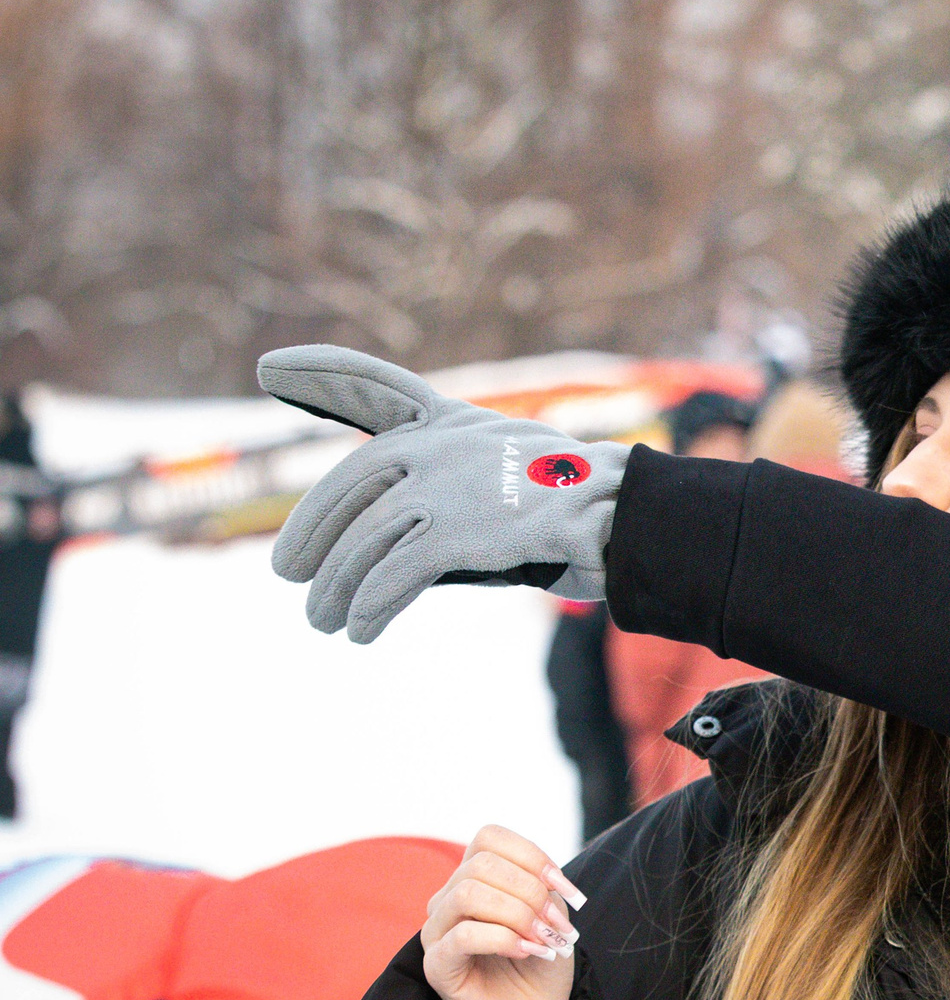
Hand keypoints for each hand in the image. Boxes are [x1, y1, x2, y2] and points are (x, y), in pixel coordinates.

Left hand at [259, 345, 627, 642]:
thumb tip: (402, 540)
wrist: (629, 519)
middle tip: (290, 573)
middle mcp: (439, 443)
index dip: (322, 372)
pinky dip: (370, 607)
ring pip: (362, 541)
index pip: (375, 384)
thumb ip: (456, 489)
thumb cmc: (581, 508)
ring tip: (324, 621)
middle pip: (348, 487)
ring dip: (336, 588)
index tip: (271, 367)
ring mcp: (445, 484)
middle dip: (310, 531)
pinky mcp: (456, 530)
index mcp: (452, 421)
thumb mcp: (512, 475)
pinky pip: (392, 575)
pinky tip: (361, 631)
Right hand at [421, 825, 583, 999]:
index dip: (532, 856)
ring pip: (468, 894)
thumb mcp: (551, 915)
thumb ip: (541, 888)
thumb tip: (542, 878)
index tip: (567, 890)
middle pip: (480, 865)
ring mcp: (437, 932)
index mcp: (473, 880)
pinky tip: (527, 952)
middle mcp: (447, 900)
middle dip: (530, 891)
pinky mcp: (436, 966)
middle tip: (559, 925)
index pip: (489, 838)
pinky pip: (462, 936)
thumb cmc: (541, 964)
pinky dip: (503, 939)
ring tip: (545, 940)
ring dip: (518, 914)